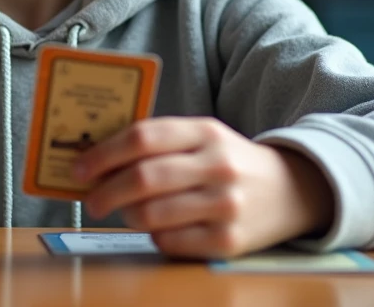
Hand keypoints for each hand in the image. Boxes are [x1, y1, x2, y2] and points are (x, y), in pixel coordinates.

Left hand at [75, 116, 333, 258]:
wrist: (293, 191)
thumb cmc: (229, 162)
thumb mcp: (203, 138)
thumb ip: (159, 142)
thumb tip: (98, 159)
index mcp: (205, 131)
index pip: (142, 137)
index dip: (103, 154)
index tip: (79, 168)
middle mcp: (218, 165)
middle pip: (143, 178)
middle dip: (105, 191)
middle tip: (90, 200)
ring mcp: (226, 205)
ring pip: (152, 214)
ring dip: (126, 215)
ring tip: (124, 213)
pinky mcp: (229, 241)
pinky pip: (170, 242)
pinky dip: (153, 237)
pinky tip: (156, 229)